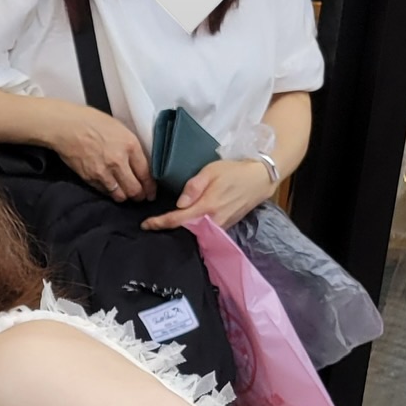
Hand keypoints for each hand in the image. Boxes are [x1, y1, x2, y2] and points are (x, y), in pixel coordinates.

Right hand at [42, 102, 153, 201]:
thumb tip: (139, 163)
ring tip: (125, 193)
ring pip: (120, 195)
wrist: (67, 127)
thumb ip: (131, 147)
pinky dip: (110, 192)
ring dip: (124, 196)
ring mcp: (103, 172)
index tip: (151, 192)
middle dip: (139, 195)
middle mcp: (118, 161)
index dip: (150, 187)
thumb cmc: (92, 122)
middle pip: (134, 189)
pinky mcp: (90, 179)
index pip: (146, 173)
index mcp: (130, 145)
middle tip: (141, 196)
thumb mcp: (120, 129)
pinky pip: (105, 192)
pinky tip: (111, 187)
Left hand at [142, 158, 272, 232]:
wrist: (259, 179)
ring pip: (194, 235)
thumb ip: (193, 187)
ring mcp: (220, 228)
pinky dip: (193, 232)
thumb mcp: (211, 171)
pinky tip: (185, 227)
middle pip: (184, 232)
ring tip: (165, 229)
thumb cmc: (234, 171)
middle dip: (167, 231)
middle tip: (152, 227)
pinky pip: (204, 234)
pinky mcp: (225, 229)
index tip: (146, 224)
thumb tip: (179, 203)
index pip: (177, 220)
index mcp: (206, 207)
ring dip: (180, 233)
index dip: (160, 223)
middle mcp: (212, 222)